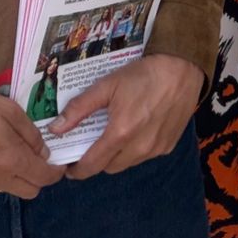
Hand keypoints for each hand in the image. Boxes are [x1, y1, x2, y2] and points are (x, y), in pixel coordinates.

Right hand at [0, 82, 65, 197]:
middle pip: (31, 190)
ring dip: (21, 176)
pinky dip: (3, 175)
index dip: (57, 170)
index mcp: (11, 159)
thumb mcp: (6, 108)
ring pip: (12, 189)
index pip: (44, 178)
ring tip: (18, 151)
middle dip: (40, 176)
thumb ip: (29, 131)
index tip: (60, 158)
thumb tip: (44, 150)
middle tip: (40, 154)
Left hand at [51, 54, 201, 178]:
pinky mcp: (168, 147)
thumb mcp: (107, 85)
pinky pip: (144, 157)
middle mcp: (138, 148)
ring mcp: (155, 150)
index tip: (68, 165)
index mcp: (120, 133)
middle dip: (97, 160)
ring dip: (116, 156)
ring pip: (126, 164)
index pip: (91, 165)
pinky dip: (135, 150)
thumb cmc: (143, 74)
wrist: (182, 68)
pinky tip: (137, 130)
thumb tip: (55, 129)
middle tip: (93, 142)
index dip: (76, 169)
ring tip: (115, 134)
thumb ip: (79, 108)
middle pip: (108, 167)